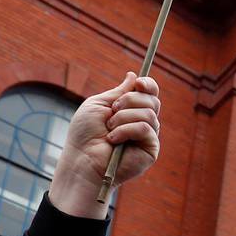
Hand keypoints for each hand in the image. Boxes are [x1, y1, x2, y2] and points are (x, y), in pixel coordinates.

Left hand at [48, 73, 160, 216]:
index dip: (148, 84)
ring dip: (123, 118)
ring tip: (109, 130)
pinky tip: (114, 140)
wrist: (82, 159)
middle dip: (129, 100)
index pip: (150, 93)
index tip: (138, 83)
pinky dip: (126, 130)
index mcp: (131, 110)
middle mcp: (142, 122)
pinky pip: (145, 128)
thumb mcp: (99, 105)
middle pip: (152, 100)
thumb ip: (118, 92)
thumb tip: (134, 75)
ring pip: (148, 113)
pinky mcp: (151, 150)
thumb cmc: (85, 135)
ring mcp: (148, 137)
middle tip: (112, 111)